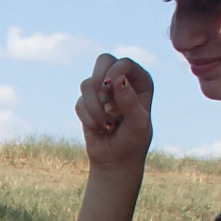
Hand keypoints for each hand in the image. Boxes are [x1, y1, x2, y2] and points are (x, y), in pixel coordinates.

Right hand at [75, 54, 153, 174]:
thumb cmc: (133, 142)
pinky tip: (98, 129)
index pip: (124, 63)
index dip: (114, 72)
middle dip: (99, 79)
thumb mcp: (138, 124)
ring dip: (94, 108)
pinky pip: (80, 102)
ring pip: (87, 84)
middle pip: (103, 60)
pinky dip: (88, 118)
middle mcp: (122, 81)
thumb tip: (118, 80)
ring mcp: (104, 91)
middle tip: (102, 95)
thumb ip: (130, 102)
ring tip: (106, 125)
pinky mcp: (88, 103)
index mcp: (141, 82)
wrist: (116, 161)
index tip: (109, 89)